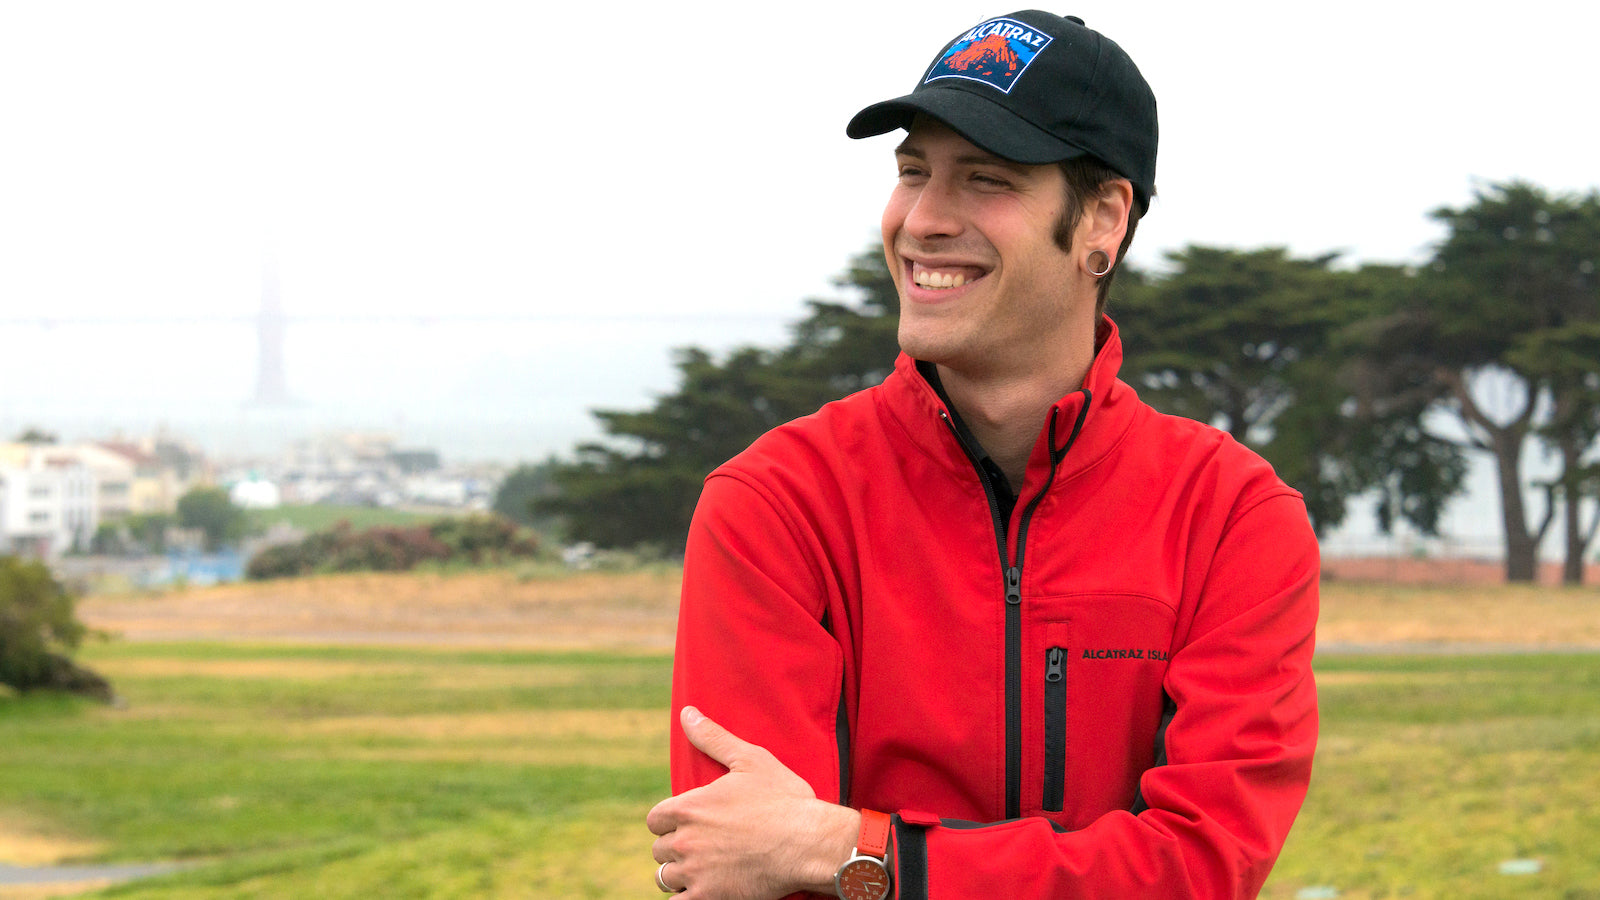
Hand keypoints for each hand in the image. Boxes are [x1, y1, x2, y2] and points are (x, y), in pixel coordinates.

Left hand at [647, 706, 858, 898]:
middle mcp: (685, 840)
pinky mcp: (708, 898)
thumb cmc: (783, 799)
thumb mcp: (750, 760)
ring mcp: (695, 872)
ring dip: (679, 874)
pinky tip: (703, 891)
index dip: (669, 822)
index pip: (655, 820)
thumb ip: (713, 738)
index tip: (686, 824)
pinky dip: (686, 898)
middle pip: (660, 850)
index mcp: (689, 807)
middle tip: (700, 847)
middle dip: (676, 848)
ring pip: (666, 878)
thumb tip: (688, 713)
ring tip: (700, 870)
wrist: (809, 843)